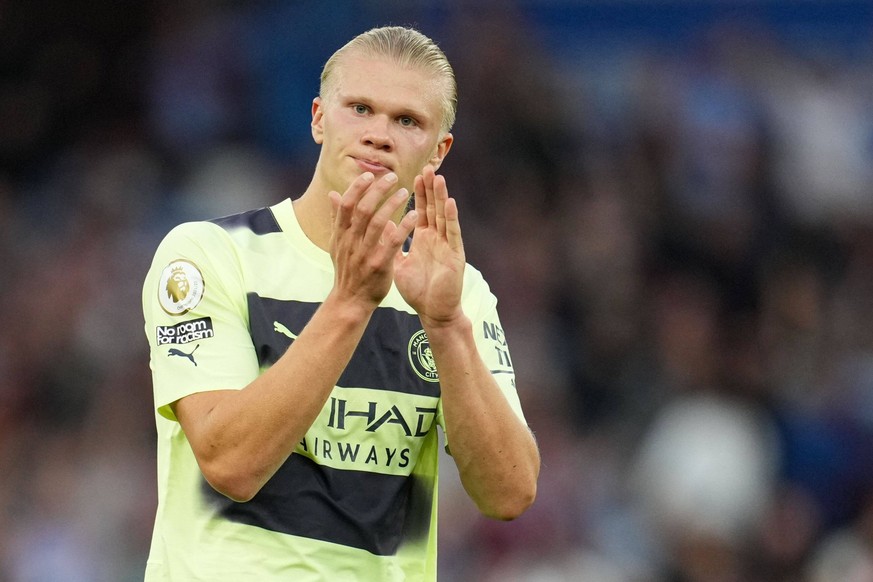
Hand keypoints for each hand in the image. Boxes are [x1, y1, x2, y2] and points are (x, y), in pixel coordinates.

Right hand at [328, 172, 417, 308]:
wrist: (350, 301)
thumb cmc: (347, 271)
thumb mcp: (337, 245)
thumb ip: (336, 219)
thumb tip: (332, 194)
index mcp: (340, 235)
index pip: (346, 205)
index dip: (357, 188)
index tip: (369, 174)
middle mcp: (350, 242)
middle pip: (363, 209)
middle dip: (378, 190)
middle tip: (392, 178)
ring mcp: (364, 253)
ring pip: (378, 222)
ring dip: (392, 204)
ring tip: (405, 192)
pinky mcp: (379, 264)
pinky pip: (392, 241)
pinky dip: (403, 226)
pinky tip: (414, 215)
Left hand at [394, 165, 465, 326]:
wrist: (433, 312)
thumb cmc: (418, 290)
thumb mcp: (399, 263)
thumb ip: (391, 244)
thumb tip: (380, 226)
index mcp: (424, 239)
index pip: (422, 211)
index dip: (419, 194)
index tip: (414, 175)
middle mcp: (437, 239)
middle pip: (434, 208)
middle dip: (430, 189)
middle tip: (427, 167)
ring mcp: (447, 245)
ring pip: (444, 216)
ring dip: (441, 197)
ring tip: (438, 177)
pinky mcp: (455, 256)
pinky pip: (452, 234)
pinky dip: (451, 218)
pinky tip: (449, 203)